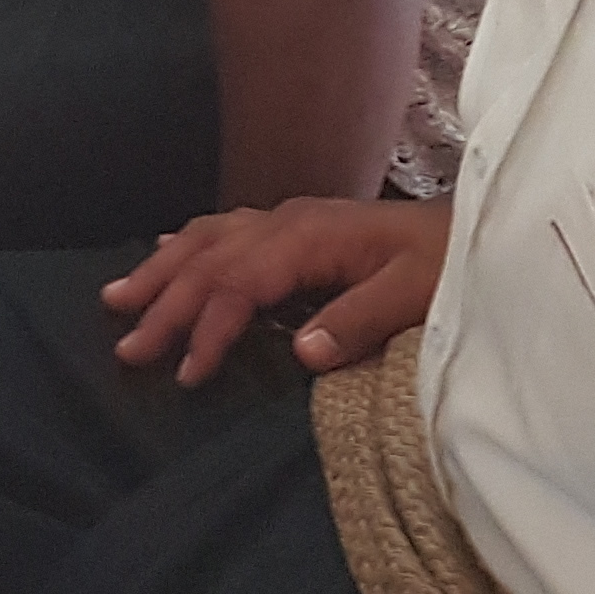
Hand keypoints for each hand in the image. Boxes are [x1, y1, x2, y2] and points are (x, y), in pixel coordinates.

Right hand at [102, 197, 451, 386]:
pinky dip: (187, 243)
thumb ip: (359, 322)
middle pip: (209, 260)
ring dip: (162, 269)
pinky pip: (224, 229)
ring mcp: (289, 219)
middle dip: (164, 302)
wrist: (476, 226)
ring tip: (118, 297)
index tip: (186, 374)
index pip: (239, 284)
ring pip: (206, 239)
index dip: (207, 328)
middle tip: (128, 347)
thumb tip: (301, 354)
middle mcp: (288, 221)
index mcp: (310, 238)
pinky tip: (166, 250)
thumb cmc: (449, 264)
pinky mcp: (296, 225)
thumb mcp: (416, 296)